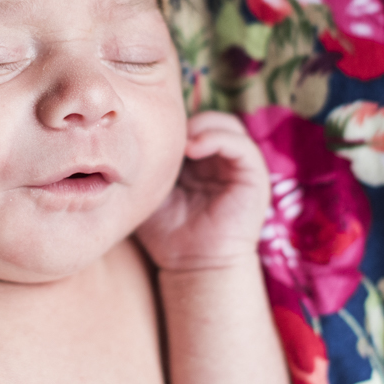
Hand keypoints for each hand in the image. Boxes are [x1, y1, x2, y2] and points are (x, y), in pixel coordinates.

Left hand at [136, 112, 270, 272]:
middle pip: (210, 119)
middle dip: (188, 121)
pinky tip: (194, 148)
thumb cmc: (168, 233)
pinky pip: (243, 146)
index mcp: (199, 162)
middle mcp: (221, 161)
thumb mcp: (152, 191)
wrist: (191, 264)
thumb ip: (147, 165)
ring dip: (203, 126)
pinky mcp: (254, 177)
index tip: (151, 130)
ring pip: (228, 126)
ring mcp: (240, 168)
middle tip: (166, 133)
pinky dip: (219, 139)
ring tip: (182, 142)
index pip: (192, 125)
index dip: (175, 122)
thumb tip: (128, 138)